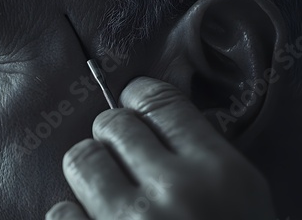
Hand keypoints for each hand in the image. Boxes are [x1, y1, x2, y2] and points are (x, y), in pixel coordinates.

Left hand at [46, 77, 275, 219]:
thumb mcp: (242, 201)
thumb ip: (205, 155)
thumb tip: (159, 119)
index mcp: (219, 175)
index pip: (160, 102)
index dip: (139, 95)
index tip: (132, 100)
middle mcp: (175, 194)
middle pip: (113, 124)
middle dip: (113, 134)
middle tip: (121, 151)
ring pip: (81, 160)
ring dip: (90, 170)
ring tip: (105, 189)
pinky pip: (60, 214)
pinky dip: (72, 218)